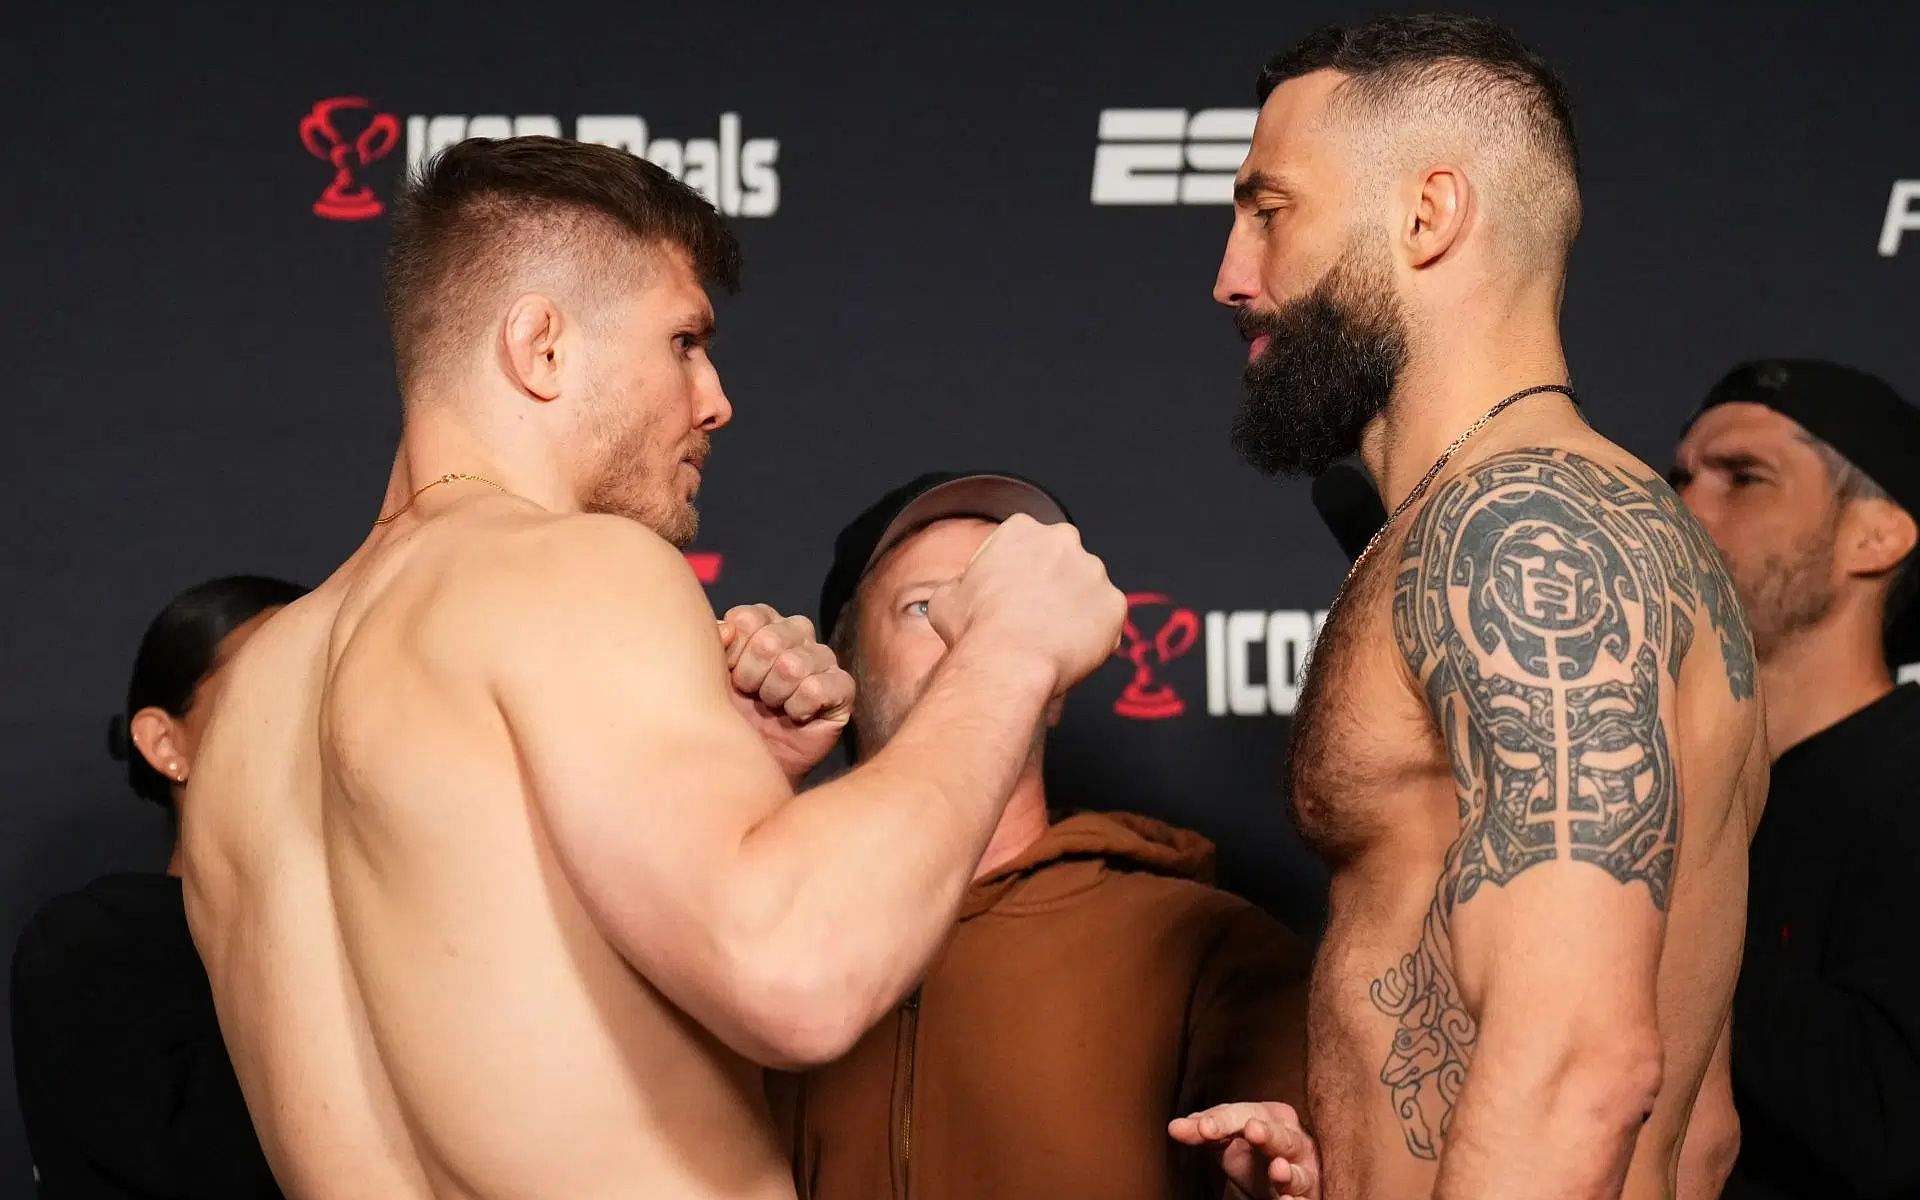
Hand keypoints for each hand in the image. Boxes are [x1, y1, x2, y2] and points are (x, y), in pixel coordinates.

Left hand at [717, 605, 853, 779]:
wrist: (752, 760)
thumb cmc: (733, 714)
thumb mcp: (713, 674)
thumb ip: (715, 641)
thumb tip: (727, 628)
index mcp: (766, 622)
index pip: (748, 619)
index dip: (733, 653)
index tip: (730, 675)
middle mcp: (797, 634)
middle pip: (769, 641)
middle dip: (751, 677)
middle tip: (752, 695)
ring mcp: (823, 658)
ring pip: (793, 666)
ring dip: (774, 696)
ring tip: (773, 707)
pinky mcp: (843, 688)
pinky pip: (816, 688)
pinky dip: (798, 708)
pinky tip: (795, 717)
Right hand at [925, 513, 1125, 694]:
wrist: (1009, 662)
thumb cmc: (975, 630)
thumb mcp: (946, 599)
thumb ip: (961, 585)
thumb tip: (961, 591)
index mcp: (1022, 529)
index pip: (1027, 543)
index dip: (1020, 570)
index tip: (1014, 594)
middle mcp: (1064, 540)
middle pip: (1063, 560)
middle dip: (1054, 583)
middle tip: (1037, 615)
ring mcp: (1094, 571)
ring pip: (1087, 589)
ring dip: (1075, 609)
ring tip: (1052, 640)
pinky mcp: (1115, 603)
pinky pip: (1106, 619)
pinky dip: (1094, 634)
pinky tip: (1070, 651)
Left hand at [1169, 1101, 1319, 1199]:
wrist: (1275, 1177)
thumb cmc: (1252, 1149)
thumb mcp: (1226, 1136)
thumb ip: (1203, 1130)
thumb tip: (1174, 1127)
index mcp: (1272, 1116)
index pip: (1245, 1114)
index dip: (1223, 1120)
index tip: (1203, 1128)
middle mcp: (1293, 1140)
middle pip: (1280, 1136)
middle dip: (1267, 1133)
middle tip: (1252, 1130)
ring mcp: (1302, 1171)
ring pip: (1298, 1172)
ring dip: (1288, 1172)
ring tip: (1277, 1170)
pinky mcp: (1306, 1197)